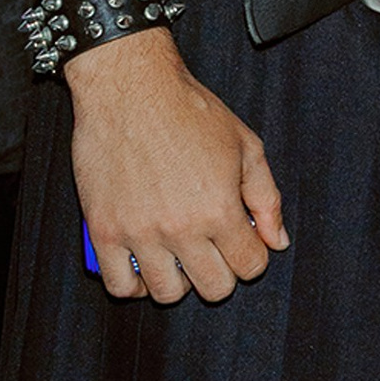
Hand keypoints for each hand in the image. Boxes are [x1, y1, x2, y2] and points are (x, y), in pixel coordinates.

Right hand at [64, 26, 286, 304]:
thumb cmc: (189, 110)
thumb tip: (276, 241)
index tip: (241, 243)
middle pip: (213, 288)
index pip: (250, 266)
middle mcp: (180, 228)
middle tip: (212, 250)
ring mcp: (139, 232)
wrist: (130, 87)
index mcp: (220, 209)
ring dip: (178, 281)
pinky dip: (133, 284)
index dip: (252, 256)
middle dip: (221, 272)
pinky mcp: (103, 229)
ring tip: (177, 256)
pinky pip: (118, 285)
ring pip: (167, 293)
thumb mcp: (246, 146)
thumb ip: (267, 198)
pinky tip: (143, 265)